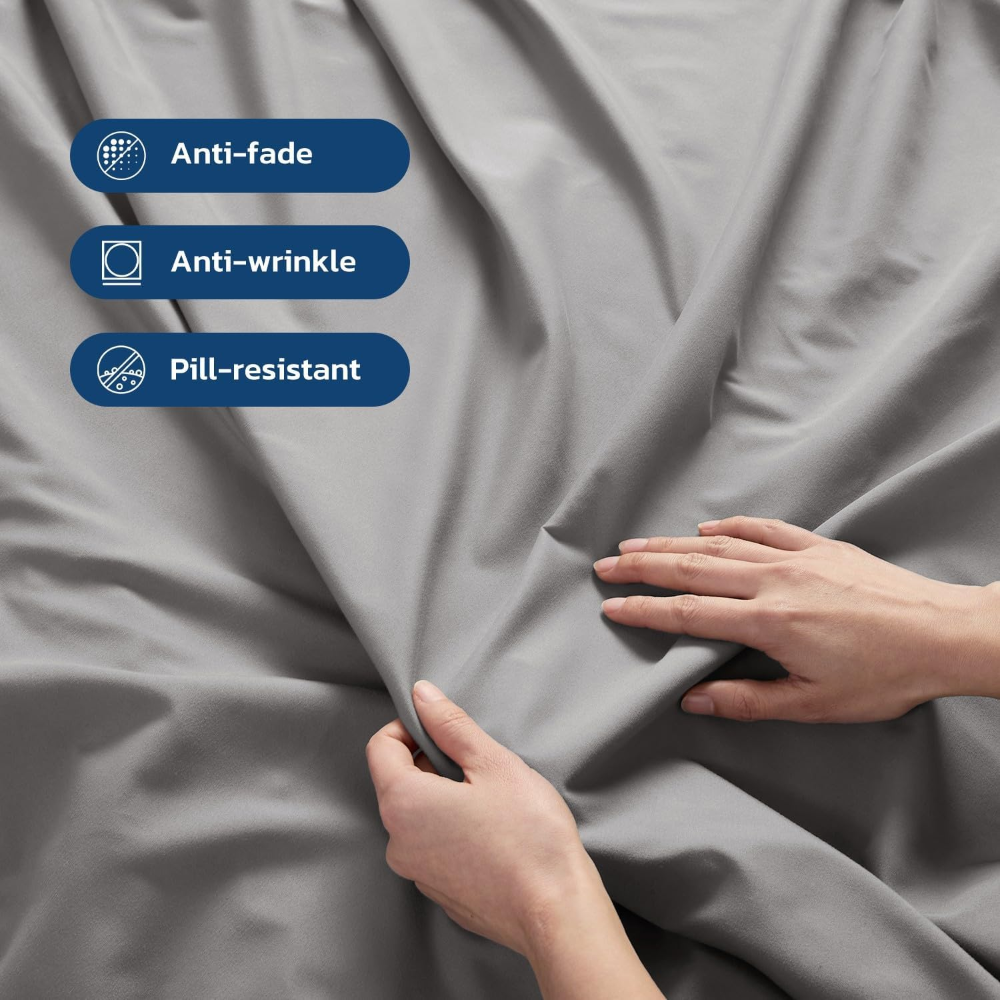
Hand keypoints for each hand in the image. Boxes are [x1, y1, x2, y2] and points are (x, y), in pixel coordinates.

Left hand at [366, 681, 597, 955]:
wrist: (556, 911)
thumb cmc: (529, 834)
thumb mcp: (493, 763)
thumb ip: (450, 725)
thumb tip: (422, 695)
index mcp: (403, 803)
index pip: (380, 747)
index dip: (409, 728)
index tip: (443, 728)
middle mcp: (397, 842)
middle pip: (397, 781)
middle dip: (429, 762)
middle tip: (477, 763)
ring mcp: (416, 873)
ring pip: (416, 815)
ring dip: (442, 796)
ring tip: (490, 799)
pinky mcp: (438, 892)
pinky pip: (432, 846)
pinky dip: (451, 829)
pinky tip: (491, 831)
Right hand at [594, 515, 999, 722]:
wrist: (944, 634)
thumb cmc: (885, 675)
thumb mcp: (815, 703)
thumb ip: (748, 699)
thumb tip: (694, 700)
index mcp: (768, 622)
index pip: (689, 613)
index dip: (645, 611)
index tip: (611, 608)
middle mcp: (774, 582)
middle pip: (692, 568)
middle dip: (643, 568)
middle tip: (606, 566)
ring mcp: (797, 558)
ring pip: (720, 544)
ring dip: (673, 543)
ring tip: (637, 543)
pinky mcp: (820, 547)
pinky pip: (764, 529)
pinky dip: (731, 526)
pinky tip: (708, 527)